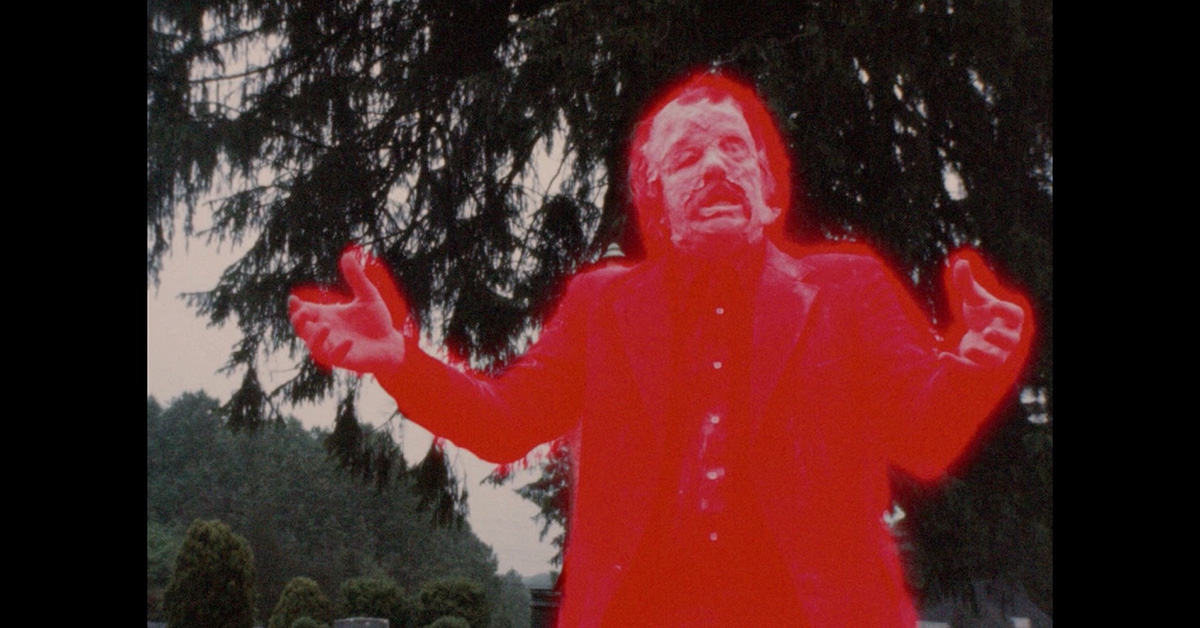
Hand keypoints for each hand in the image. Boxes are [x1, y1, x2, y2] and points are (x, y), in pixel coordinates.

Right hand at [289, 249, 406, 373]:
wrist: (393, 342)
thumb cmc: (377, 321)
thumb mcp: (368, 295)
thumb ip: (356, 278)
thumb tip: (347, 254)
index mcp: (327, 316)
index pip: (304, 312)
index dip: (295, 306)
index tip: (293, 299)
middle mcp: (327, 333)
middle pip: (303, 329)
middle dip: (299, 322)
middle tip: (302, 311)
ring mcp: (335, 347)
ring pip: (315, 347)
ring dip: (315, 338)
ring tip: (324, 326)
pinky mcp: (346, 360)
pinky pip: (337, 358)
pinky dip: (340, 350)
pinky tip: (349, 341)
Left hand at [948, 256, 1024, 367]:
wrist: (978, 335)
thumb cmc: (982, 313)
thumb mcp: (973, 298)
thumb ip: (966, 282)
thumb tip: (959, 261)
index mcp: (1010, 319)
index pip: (1015, 315)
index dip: (1005, 310)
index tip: (992, 305)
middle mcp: (1007, 338)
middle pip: (1011, 341)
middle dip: (1001, 337)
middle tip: (988, 331)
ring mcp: (995, 354)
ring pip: (995, 360)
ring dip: (982, 356)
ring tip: (967, 349)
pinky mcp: (980, 366)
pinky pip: (972, 368)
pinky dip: (957, 364)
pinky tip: (941, 357)